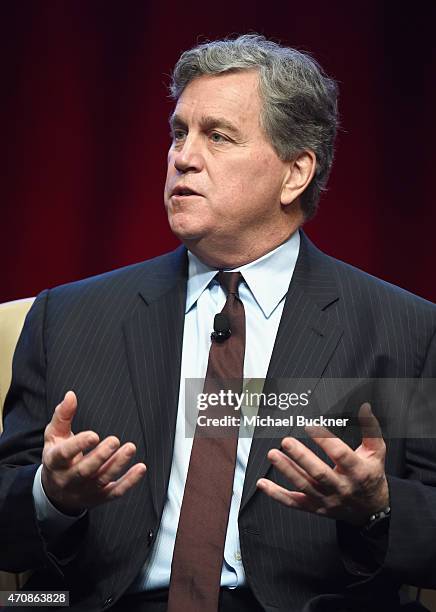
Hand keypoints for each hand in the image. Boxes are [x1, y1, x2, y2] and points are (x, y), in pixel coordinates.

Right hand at [41, 391, 146, 514]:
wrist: (56, 492)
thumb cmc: (58, 457)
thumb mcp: (54, 435)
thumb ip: (63, 415)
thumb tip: (71, 396)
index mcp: (55, 461)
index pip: (64, 454)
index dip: (78, 445)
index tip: (93, 435)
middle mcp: (68, 479)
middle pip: (85, 470)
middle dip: (100, 456)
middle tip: (114, 440)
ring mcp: (84, 490)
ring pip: (102, 479)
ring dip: (118, 464)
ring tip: (130, 448)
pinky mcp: (99, 497)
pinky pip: (116, 492)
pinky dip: (129, 481)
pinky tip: (140, 468)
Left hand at [256, 403, 388, 525]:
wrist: (371, 512)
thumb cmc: (371, 476)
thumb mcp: (376, 453)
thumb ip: (371, 429)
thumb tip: (365, 406)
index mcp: (357, 471)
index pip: (340, 455)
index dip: (325, 440)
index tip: (310, 426)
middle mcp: (341, 487)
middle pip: (319, 473)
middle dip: (301, 457)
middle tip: (286, 441)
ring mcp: (327, 500)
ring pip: (303, 486)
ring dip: (286, 470)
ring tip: (273, 454)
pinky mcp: (315, 508)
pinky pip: (294, 503)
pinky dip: (276, 494)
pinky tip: (262, 483)